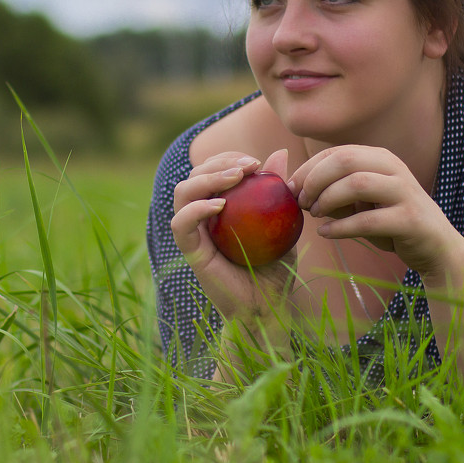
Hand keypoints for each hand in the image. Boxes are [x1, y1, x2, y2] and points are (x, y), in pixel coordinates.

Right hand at [170, 148, 296, 329]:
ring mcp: (194, 234)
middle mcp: (202, 219)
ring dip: (206, 178)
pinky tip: (220, 205)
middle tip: (249, 167)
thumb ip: (279, 191)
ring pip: (181, 193)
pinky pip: (181, 224)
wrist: (268, 308)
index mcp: (219, 210)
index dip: (228, 159)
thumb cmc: (276, 269)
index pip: (212, 171)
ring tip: (235, 178)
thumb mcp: (282, 224)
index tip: (256, 163)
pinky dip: (196, 208)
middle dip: (218, 162)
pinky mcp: (191, 252)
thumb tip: (281, 153)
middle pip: (194, 176)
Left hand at [287, 145, 462, 277]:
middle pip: (344, 161)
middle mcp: (394, 169)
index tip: (292, 188)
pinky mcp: (410, 219)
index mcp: (380, 158)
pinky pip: (368, 220)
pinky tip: (326, 233)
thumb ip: (335, 191)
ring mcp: (405, 192)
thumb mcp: (361, 202)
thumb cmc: (390, 221)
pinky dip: (341, 227)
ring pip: (356, 184)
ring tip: (316, 215)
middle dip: (315, 180)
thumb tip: (296, 188)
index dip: (308, 169)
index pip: (336, 152)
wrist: (435, 247)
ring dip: (328, 200)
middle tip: (302, 201)